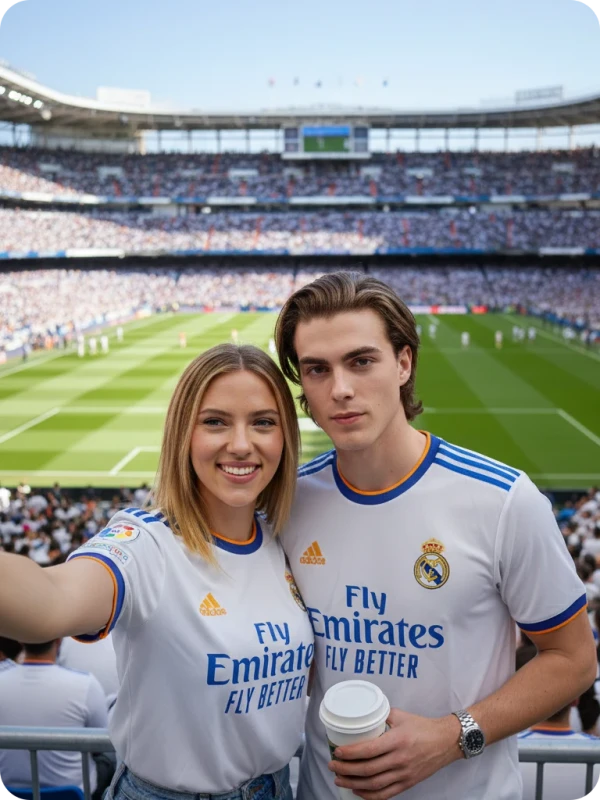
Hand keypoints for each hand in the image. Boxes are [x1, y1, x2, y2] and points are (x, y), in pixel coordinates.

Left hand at [328, 709, 462, 798]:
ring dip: (353, 784)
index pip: (369, 750)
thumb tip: (363, 716)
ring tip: (339, 779)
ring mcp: (404, 774)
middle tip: (332, 766)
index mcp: (397, 740)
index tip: (337, 752)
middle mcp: (400, 759)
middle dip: (346, 770)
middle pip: (368, 770)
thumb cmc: (423, 726)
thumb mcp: (401, 715)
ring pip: (374, 784)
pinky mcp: (408, 783)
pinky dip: (369, 795)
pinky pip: (386, 794)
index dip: (351, 753)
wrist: (446, 741)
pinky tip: (357, 791)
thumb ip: (381, 716)